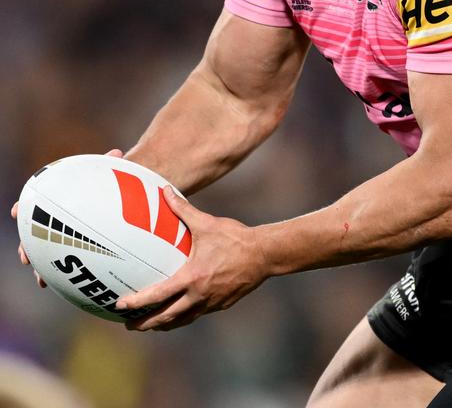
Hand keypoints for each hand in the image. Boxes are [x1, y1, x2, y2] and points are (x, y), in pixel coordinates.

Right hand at [13, 148, 127, 288]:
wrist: (131, 205)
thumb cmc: (119, 188)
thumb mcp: (116, 177)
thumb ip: (113, 167)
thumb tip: (116, 153)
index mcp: (63, 202)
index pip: (37, 204)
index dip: (25, 207)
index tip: (16, 211)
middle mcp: (60, 221)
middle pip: (37, 234)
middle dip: (29, 246)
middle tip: (25, 256)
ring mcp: (69, 238)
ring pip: (49, 255)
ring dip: (43, 267)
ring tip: (41, 279)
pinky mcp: (83, 253)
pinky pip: (70, 267)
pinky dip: (66, 277)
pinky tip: (65, 286)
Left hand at [116, 186, 269, 330]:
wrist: (266, 254)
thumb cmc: (236, 238)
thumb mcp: (208, 223)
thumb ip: (183, 209)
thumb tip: (164, 191)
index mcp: (192, 278)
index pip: (158, 296)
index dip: (137, 302)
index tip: (119, 306)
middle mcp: (199, 295)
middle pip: (166, 317)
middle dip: (146, 323)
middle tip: (130, 325)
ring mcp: (212, 302)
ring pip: (183, 320)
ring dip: (164, 324)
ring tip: (152, 325)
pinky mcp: (223, 304)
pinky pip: (199, 313)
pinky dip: (185, 317)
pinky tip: (181, 313)